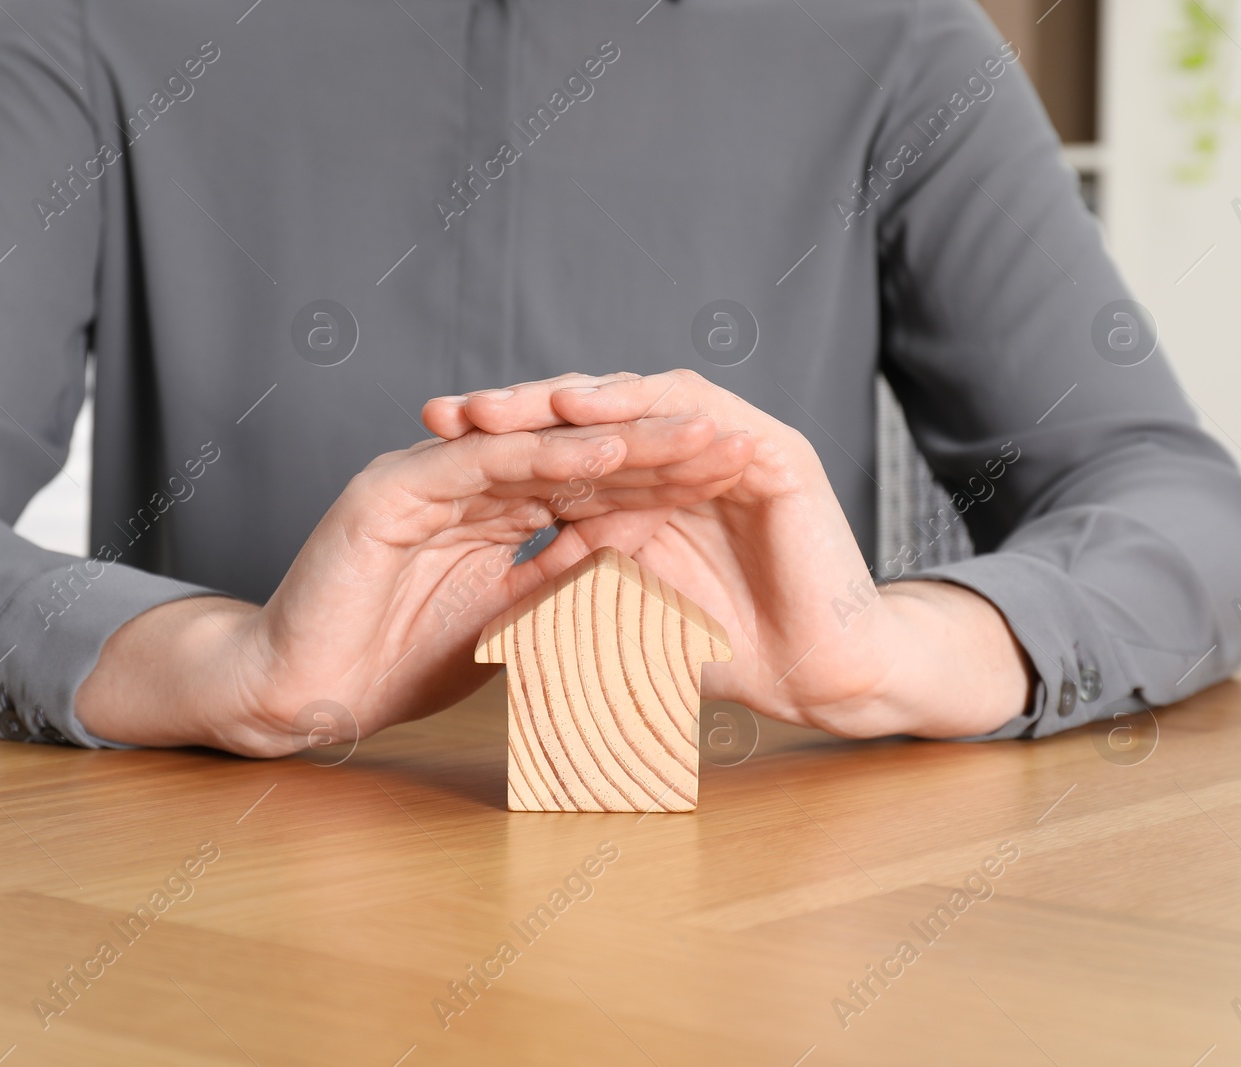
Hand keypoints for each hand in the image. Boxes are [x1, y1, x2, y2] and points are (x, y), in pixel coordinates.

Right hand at [76, 416, 753, 754]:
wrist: (299, 694)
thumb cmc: (389, 663)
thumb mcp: (502, 623)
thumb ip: (554, 580)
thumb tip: (621, 547)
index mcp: (485, 511)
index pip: (585, 487)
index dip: (658, 481)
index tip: (728, 482)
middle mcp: (458, 483)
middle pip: (573, 457)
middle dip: (657, 450)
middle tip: (734, 442)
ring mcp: (424, 477)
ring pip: (536, 448)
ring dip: (618, 441)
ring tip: (692, 436)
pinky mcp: (391, 489)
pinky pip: (481, 466)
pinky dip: (546, 458)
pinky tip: (609, 452)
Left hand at [423, 371, 1032, 738]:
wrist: (818, 677)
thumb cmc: (723, 655)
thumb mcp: (620, 619)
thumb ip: (564, 598)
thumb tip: (478, 618)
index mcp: (642, 493)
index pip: (560, 457)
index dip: (494, 458)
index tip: (422, 462)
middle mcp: (677, 458)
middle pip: (586, 419)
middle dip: (513, 415)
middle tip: (444, 414)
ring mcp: (723, 446)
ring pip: (631, 401)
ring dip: (562, 400)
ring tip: (498, 406)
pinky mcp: (767, 447)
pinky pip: (692, 408)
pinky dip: (634, 405)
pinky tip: (581, 409)